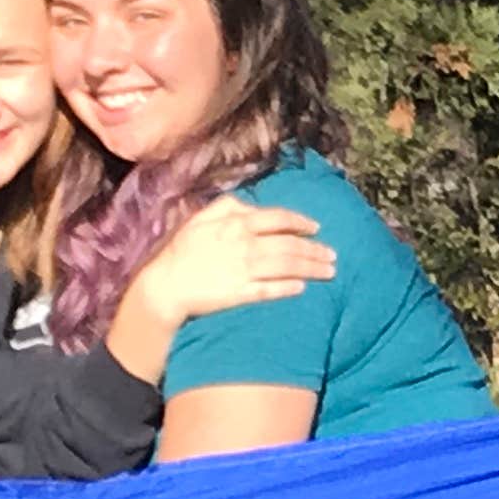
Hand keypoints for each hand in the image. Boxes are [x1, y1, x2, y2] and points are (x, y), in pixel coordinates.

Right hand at [122, 197, 332, 329]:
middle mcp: (245, 243)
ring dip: (311, 268)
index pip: (278, 218)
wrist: (165, 284)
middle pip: (289, 244)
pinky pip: (271, 289)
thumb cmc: (182, 249)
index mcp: (236, 222)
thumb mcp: (202, 217)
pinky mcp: (240, 293)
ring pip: (287, 266)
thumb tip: (252, 206)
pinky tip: (303, 288)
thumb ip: (229, 206)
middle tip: (333, 255)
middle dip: (315, 249)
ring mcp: (244, 269)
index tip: (317, 228)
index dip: (301, 222)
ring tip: (329, 272)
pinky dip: (289, 288)